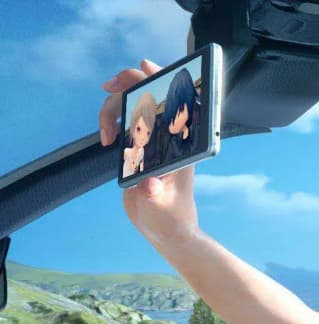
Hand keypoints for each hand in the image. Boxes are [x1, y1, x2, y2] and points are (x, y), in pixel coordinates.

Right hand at [98, 59, 199, 246]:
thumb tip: (150, 184)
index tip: (144, 67)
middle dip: (129, 84)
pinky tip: (107, 135)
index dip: (163, 79)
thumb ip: (156, 194)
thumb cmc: (172, 217)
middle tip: (108, 87)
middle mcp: (169, 138)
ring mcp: (153, 142)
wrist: (166, 231)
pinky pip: (126, 124)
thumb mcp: (162, 206)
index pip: (177, 102)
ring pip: (133, 108)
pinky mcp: (139, 150)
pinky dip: (112, 121)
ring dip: (114, 109)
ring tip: (106, 134)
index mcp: (182, 145)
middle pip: (150, 97)